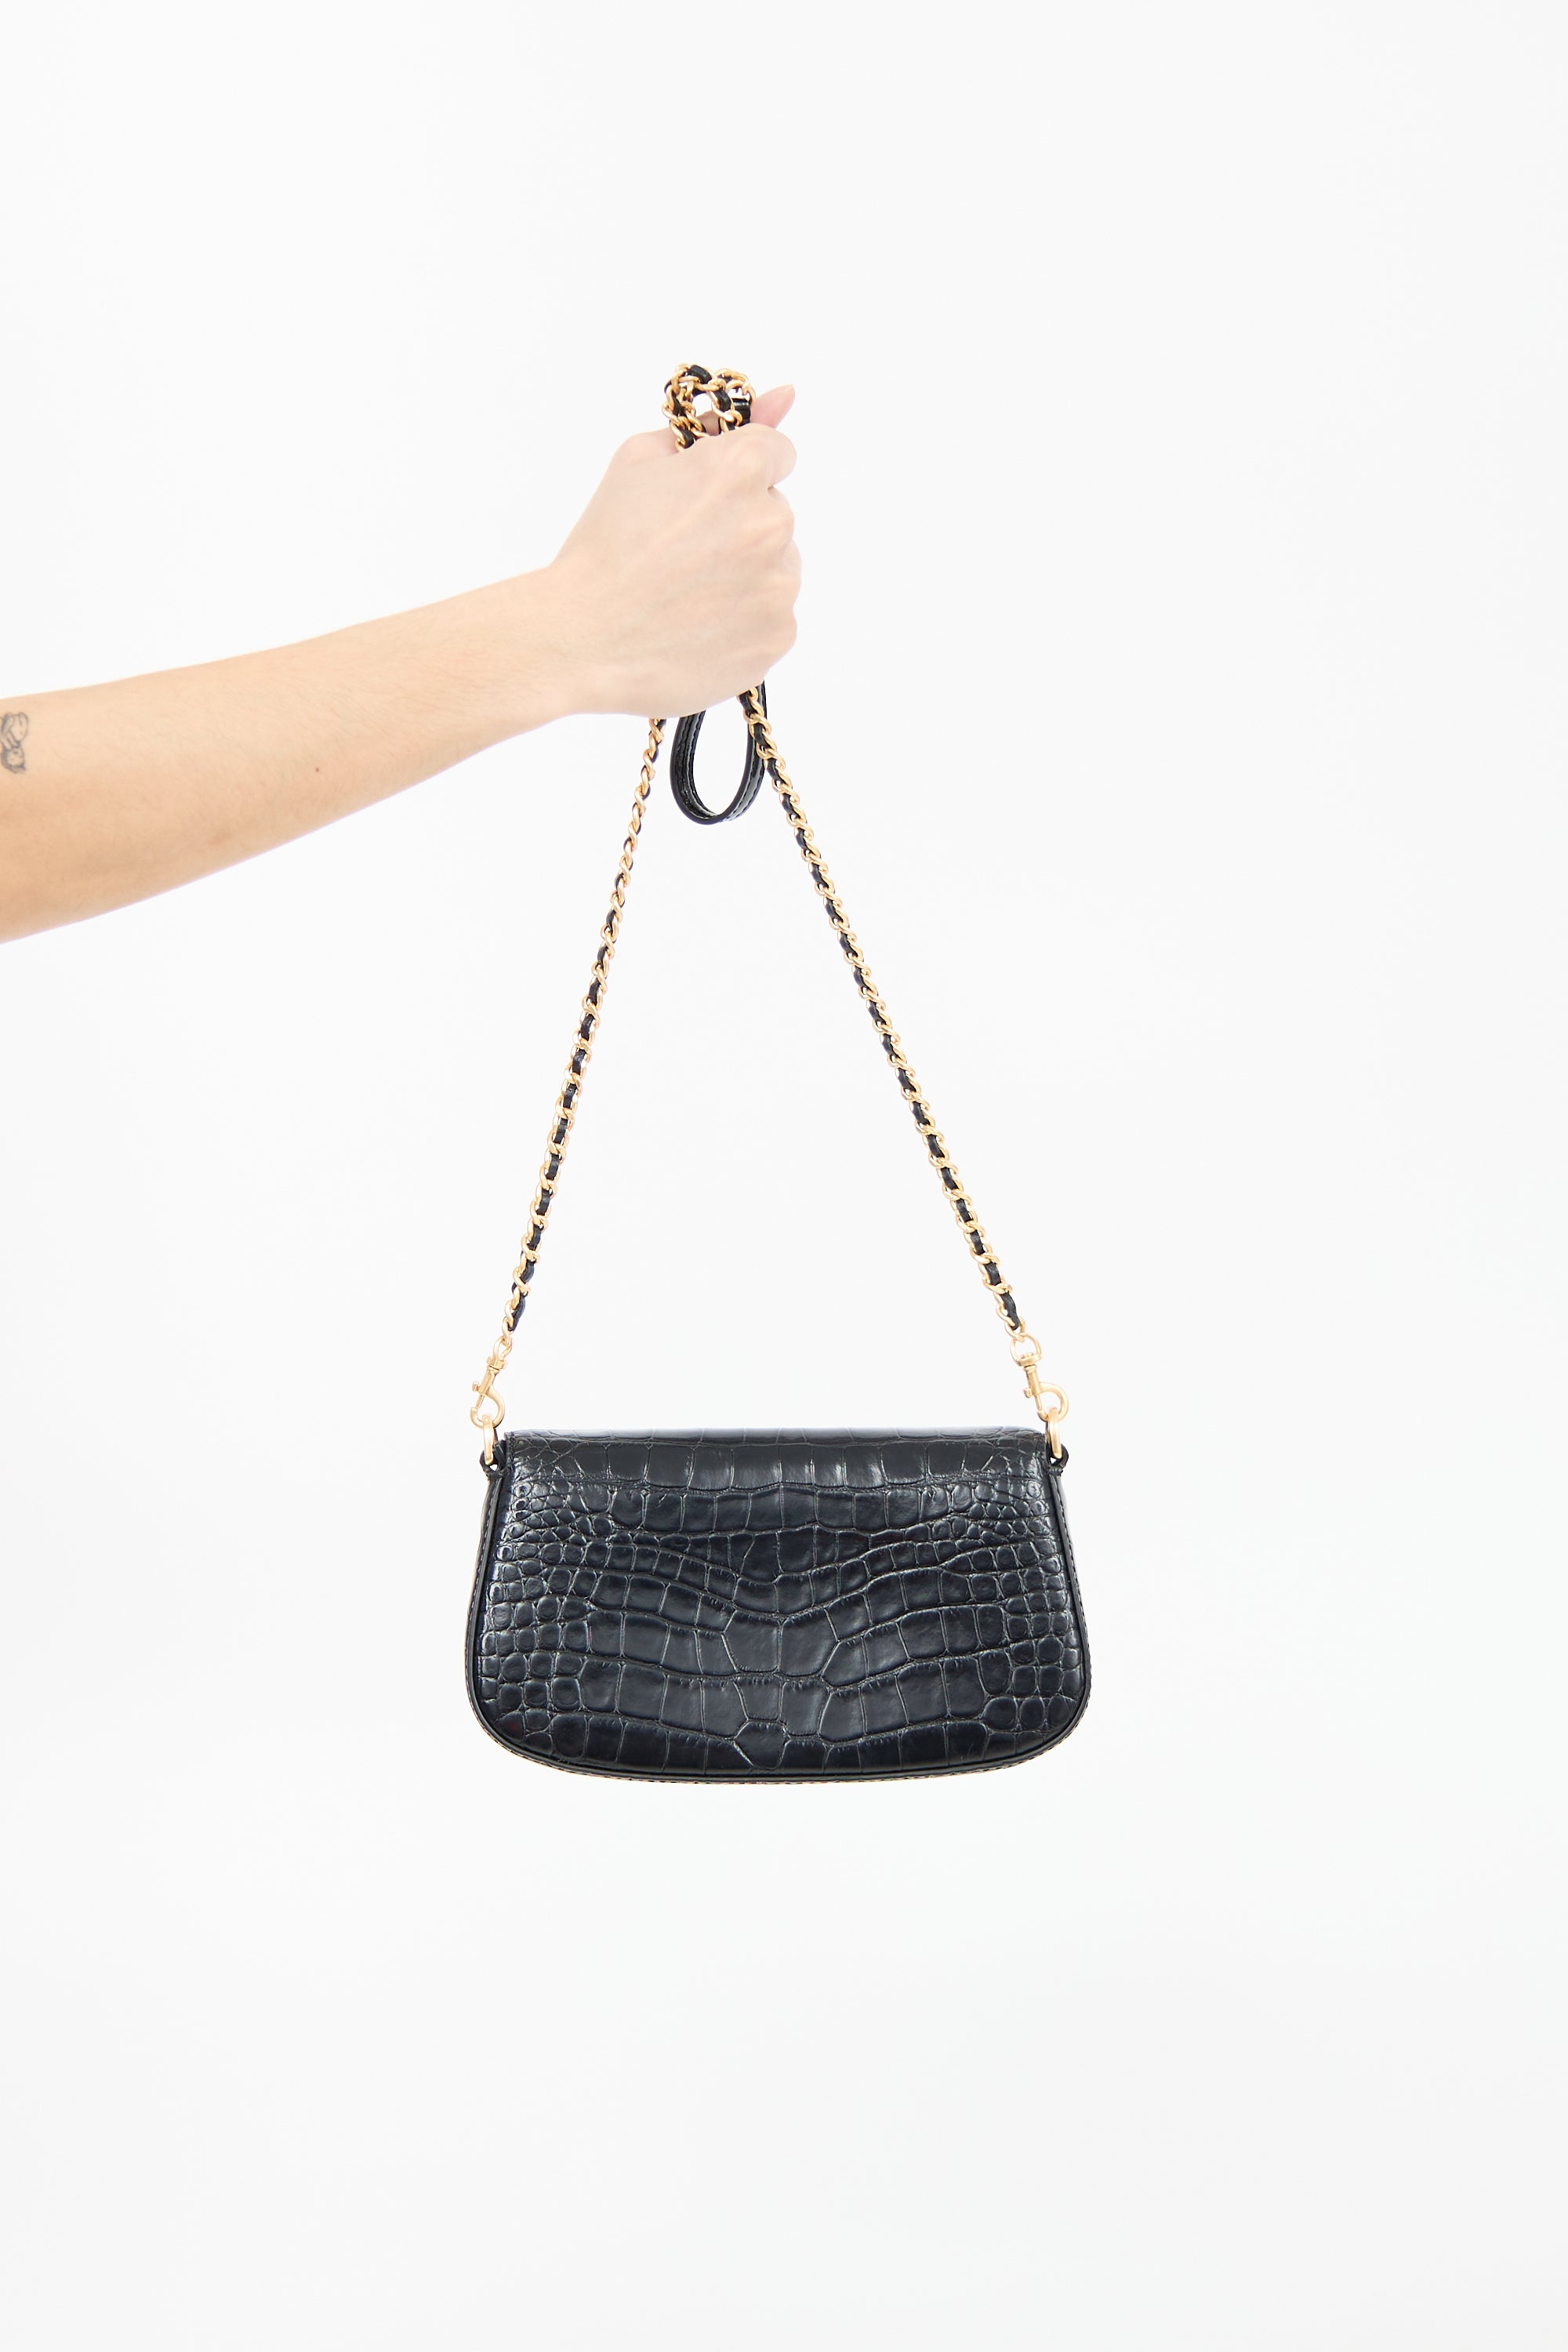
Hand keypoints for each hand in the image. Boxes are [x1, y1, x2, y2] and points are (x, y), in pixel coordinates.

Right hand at [544, 385, 799, 717]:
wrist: (584, 640)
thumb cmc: (604, 548)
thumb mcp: (638, 463)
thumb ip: (709, 429)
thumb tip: (784, 396)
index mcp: (739, 469)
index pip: (777, 451)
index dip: (740, 472)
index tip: (714, 495)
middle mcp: (771, 523)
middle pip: (775, 513)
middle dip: (739, 525)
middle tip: (682, 553)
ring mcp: (779, 585)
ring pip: (778, 567)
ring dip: (746, 574)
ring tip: (687, 595)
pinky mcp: (778, 635)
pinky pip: (774, 618)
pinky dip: (746, 621)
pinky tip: (699, 626)